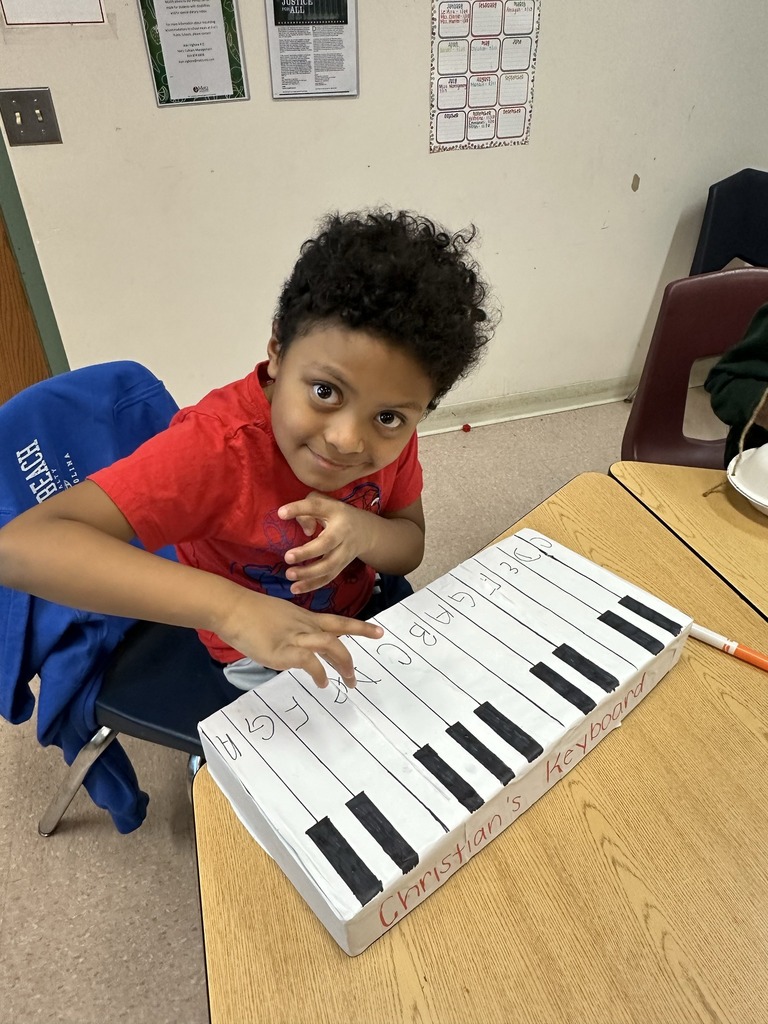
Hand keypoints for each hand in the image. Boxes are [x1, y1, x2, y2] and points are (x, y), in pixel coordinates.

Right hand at [216, 588, 381, 688]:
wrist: (232, 608)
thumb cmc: (250, 613)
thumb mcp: (280, 618)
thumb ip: (293, 630)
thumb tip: (298, 646)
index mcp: (305, 617)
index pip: (338, 621)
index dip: (360, 627)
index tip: (379, 632)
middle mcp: (304, 626)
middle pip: (338, 637)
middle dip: (350, 658)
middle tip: (355, 677)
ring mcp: (294, 637)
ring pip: (329, 646)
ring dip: (342, 665)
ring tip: (348, 681)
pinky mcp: (282, 650)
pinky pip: (309, 661)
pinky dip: (319, 673)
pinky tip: (322, 682)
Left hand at [278, 492, 373, 594]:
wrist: (366, 531)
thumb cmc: (336, 514)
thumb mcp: (324, 504)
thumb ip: (308, 510)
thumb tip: (306, 531)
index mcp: (336, 512)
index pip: (317, 507)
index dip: (299, 509)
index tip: (281, 514)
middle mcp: (343, 532)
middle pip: (327, 544)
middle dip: (307, 552)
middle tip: (287, 557)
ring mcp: (344, 552)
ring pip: (329, 566)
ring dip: (309, 573)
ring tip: (289, 575)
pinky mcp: (341, 566)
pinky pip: (328, 577)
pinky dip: (312, 585)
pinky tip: (295, 588)